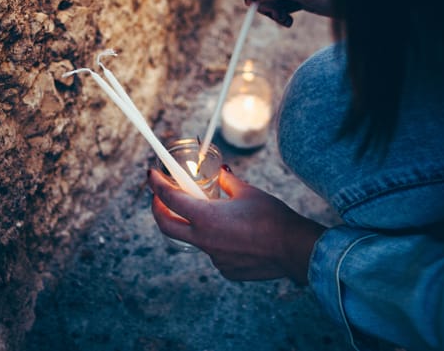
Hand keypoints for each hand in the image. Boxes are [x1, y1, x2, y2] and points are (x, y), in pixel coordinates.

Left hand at [148, 165, 325, 283]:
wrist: (291, 248)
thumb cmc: (271, 217)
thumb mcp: (246, 191)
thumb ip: (227, 183)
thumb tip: (221, 175)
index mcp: (205, 217)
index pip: (169, 198)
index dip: (156, 184)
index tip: (151, 175)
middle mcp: (203, 239)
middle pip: (166, 225)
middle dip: (158, 209)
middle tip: (160, 197)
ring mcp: (213, 257)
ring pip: (193, 239)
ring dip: (193, 225)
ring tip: (210, 212)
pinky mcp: (225, 269)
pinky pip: (213, 251)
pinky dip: (216, 239)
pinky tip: (234, 233)